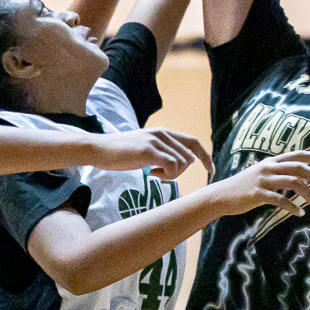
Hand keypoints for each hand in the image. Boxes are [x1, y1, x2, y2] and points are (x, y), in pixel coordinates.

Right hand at [90, 126, 214, 179]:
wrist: (99, 149)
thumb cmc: (120, 153)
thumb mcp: (146, 150)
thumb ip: (164, 152)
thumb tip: (184, 162)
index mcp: (164, 133)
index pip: (193, 142)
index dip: (205, 156)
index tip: (211, 170)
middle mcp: (162, 134)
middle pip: (189, 156)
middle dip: (181, 172)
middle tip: (162, 176)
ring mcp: (155, 141)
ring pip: (181, 162)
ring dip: (172, 174)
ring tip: (154, 174)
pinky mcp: (148, 150)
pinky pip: (171, 165)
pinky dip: (167, 175)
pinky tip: (152, 174)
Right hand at [213, 150, 309, 216]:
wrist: (220, 196)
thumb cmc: (242, 187)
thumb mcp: (261, 175)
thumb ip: (278, 173)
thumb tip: (298, 178)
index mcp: (271, 161)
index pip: (298, 155)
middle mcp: (269, 167)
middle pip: (299, 168)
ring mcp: (263, 180)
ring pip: (294, 183)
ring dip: (308, 194)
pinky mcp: (258, 194)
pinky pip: (281, 200)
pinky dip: (293, 207)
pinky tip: (299, 213)